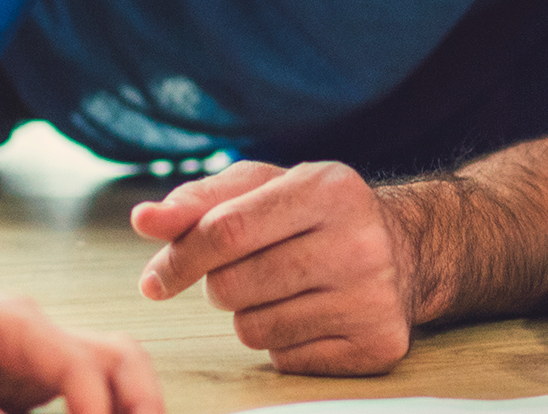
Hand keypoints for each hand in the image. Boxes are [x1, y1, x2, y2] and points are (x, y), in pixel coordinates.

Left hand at [129, 160, 409, 375]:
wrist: (404, 251)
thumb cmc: (312, 214)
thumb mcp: (262, 188)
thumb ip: (198, 202)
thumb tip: (143, 221)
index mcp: (327, 188)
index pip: (226, 231)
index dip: (179, 259)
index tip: (153, 282)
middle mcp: (359, 242)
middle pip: (233, 286)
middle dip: (221, 285)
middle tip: (250, 271)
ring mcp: (373, 298)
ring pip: (254, 330)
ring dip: (251, 315)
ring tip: (284, 291)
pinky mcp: (378, 344)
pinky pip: (286, 360)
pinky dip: (283, 344)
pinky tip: (311, 315)